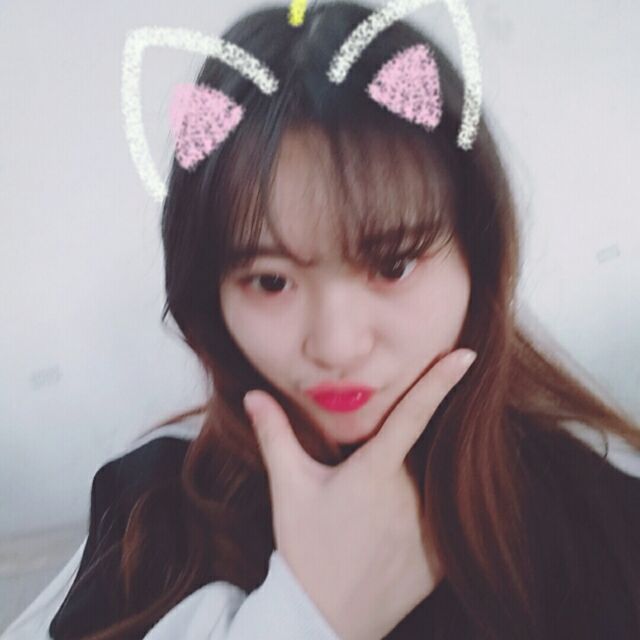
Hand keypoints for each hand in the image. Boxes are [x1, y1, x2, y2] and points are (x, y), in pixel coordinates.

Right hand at [244, 349, 476, 639]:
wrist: (323, 619)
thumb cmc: (305, 548)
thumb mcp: (289, 487)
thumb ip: (275, 434)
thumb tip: (254, 395)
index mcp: (373, 472)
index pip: (412, 415)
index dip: (440, 381)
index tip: (467, 355)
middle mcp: (410, 495)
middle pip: (421, 451)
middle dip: (402, 456)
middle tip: (368, 493)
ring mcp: (429, 529)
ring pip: (432, 485)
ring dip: (413, 487)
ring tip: (374, 523)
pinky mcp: (441, 559)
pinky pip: (444, 522)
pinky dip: (427, 518)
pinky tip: (392, 539)